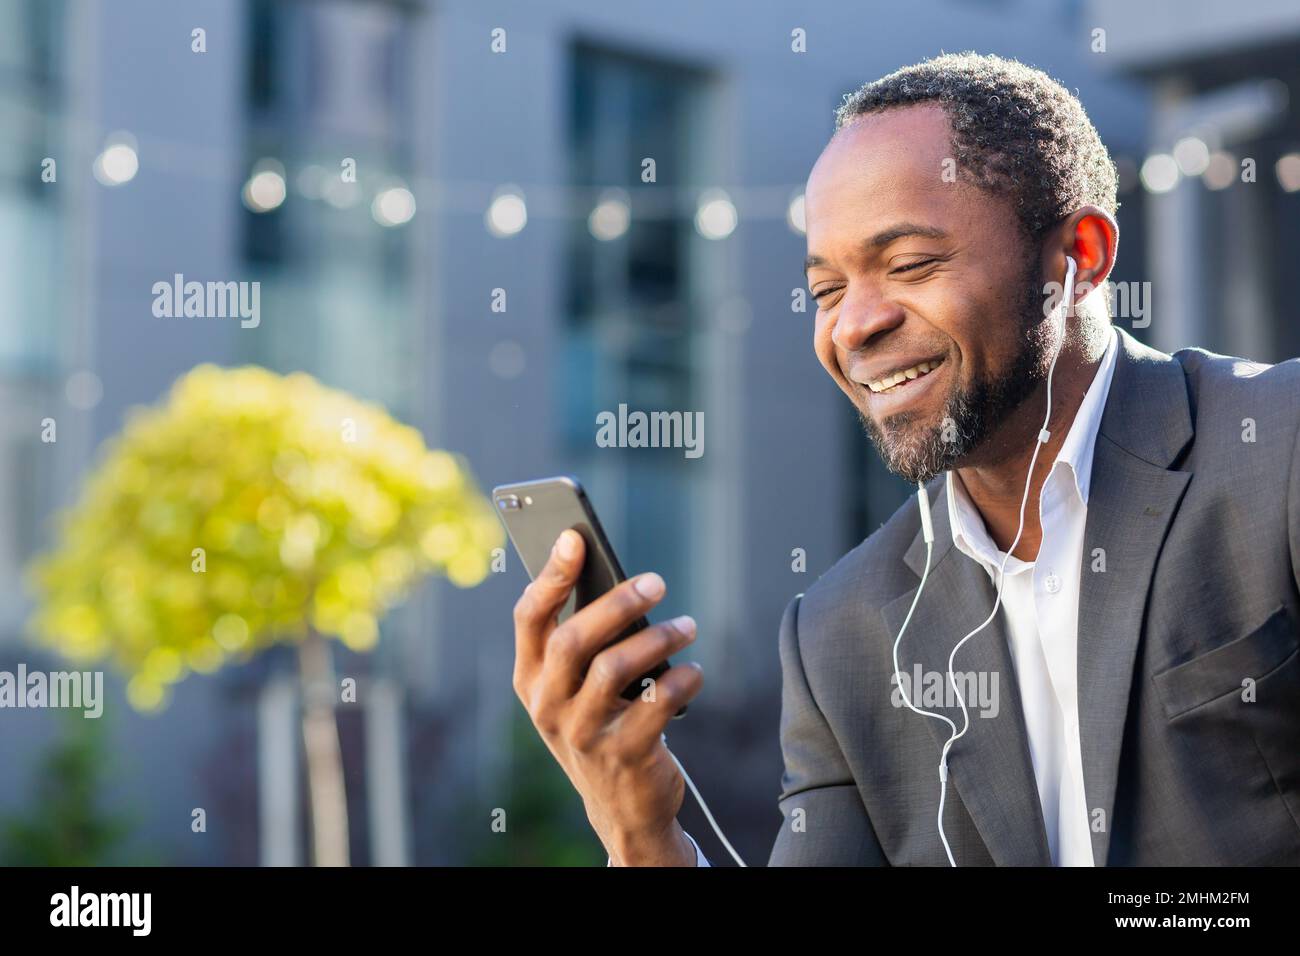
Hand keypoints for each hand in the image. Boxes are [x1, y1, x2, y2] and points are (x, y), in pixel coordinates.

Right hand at [512, 529, 704, 865]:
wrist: (623, 806)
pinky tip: (694, 671)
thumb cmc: (603, 722)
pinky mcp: (623, 756)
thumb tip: (617, 578)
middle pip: (573, 641)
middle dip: (617, 604)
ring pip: (613, 670)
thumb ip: (586, 640)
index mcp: (529, 679)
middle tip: (657, 582)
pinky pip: (655, 704)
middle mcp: (546, 706)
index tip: (574, 538)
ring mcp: (581, 734)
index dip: (550, 576)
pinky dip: (681, 680)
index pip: (529, 618)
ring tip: (688, 626)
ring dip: (658, 639)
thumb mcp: (579, 687)